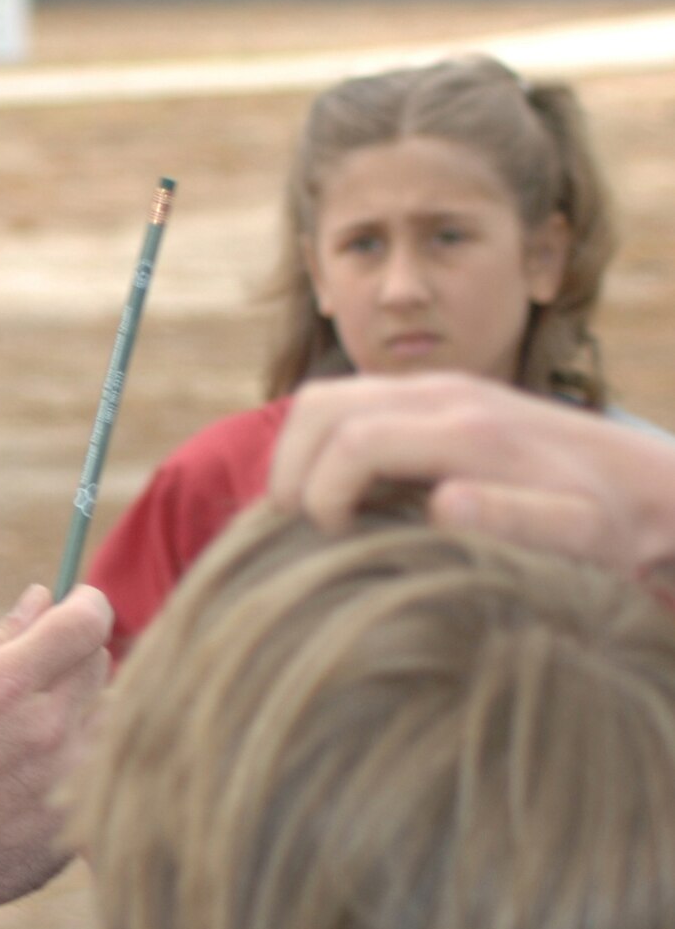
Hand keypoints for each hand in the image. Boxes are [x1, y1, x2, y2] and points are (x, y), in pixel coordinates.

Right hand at [0, 582, 111, 928]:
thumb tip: (42, 597)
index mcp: (7, 687)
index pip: (88, 620)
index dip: (87, 604)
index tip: (77, 607)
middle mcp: (48, 730)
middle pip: (102, 663)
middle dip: (76, 657)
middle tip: (39, 678)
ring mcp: (70, 781)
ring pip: (114, 716)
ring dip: (88, 709)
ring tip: (41, 728)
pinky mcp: (80, 823)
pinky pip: (107, 769)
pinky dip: (87, 759)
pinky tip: (45, 772)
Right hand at [270, 374, 674, 575]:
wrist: (648, 484)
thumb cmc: (611, 525)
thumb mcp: (581, 536)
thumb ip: (516, 520)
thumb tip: (445, 505)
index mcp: (469, 430)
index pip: (352, 442)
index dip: (319, 494)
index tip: (328, 539)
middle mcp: (445, 394)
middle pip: (322, 406)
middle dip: (289, 468)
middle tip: (292, 525)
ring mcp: (438, 388)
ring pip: (328, 397)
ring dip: (298, 451)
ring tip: (306, 510)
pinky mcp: (437, 397)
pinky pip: (351, 403)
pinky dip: (323, 442)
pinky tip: (340, 491)